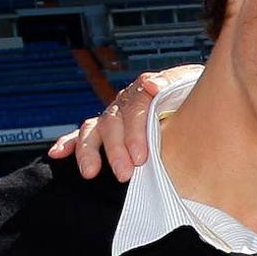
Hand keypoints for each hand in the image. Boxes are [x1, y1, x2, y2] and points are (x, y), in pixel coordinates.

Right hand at [48, 64, 202, 180]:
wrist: (199, 99)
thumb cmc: (195, 95)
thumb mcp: (189, 83)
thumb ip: (170, 82)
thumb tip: (150, 86)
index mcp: (144, 90)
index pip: (134, 110)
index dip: (135, 134)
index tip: (140, 157)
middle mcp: (124, 102)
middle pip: (112, 123)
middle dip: (116, 150)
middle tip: (125, 173)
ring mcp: (113, 115)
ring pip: (93, 129)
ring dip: (89, 151)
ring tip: (90, 172)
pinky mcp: (106, 127)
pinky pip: (82, 133)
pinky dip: (68, 142)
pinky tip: (57, 153)